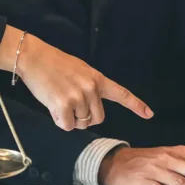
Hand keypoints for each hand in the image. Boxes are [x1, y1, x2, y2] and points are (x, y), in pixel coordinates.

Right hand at [0, 27, 152, 130]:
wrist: (35, 58)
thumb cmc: (55, 64)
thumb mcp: (81, 70)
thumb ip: (91, 87)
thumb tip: (91, 109)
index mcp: (98, 79)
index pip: (122, 94)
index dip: (137, 105)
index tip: (149, 114)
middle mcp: (92, 89)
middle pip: (98, 119)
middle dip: (86, 117)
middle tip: (71, 104)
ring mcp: (78, 98)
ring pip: (81, 124)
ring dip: (71, 119)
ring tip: (60, 100)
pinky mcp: (64, 106)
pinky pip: (67, 126)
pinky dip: (60, 121)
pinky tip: (53, 107)